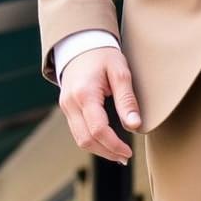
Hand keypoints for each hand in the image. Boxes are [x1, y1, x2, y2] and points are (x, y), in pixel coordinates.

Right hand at [59, 48, 141, 163]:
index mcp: (84, 93)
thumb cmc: (102, 55)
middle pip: (86, 139)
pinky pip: (78, 132)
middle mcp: (70, 103)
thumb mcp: (120, 72)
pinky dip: (93, 142)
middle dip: (107, 152)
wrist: (80, 43)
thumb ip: (127, 100)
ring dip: (100, 151)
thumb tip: (134, 126)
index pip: (98, 130)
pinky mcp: (67, 109)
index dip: (114, 145)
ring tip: (119, 154)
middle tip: (126, 156)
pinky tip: (108, 145)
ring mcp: (66, 106)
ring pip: (80, 139)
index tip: (129, 152)